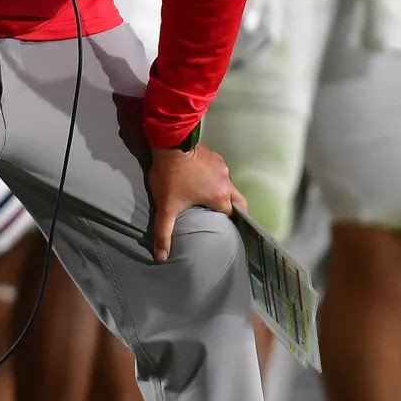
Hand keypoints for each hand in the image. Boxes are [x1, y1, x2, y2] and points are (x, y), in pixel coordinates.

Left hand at [146, 142, 242, 263]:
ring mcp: (222, 167)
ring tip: (210, 199)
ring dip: (222, 193)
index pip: (232, 214)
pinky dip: (216, 179)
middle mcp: (226, 182)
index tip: (224, 229)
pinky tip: (203, 180)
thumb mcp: (165, 207)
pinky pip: (221, 172)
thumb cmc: (170, 178)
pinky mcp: (216, 156)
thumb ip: (164, 233)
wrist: (170, 143)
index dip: (229, 223)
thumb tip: (162, 257)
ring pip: (228, 185)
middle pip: (238, 200)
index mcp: (219, 196)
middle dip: (234, 209)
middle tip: (223, 217)